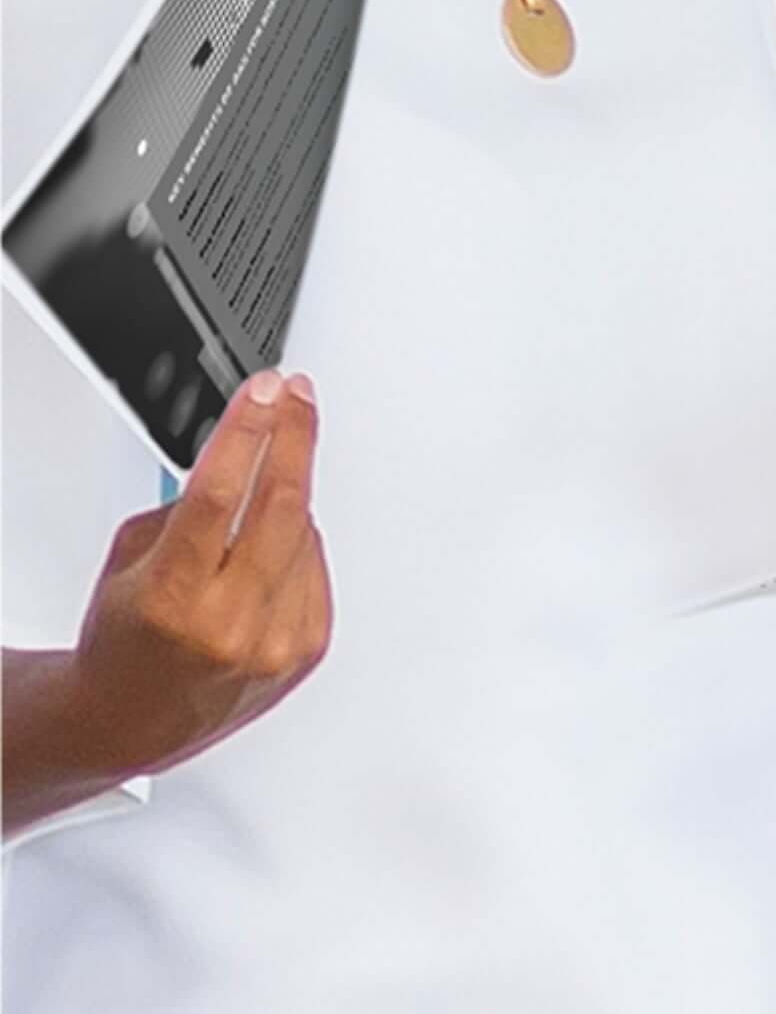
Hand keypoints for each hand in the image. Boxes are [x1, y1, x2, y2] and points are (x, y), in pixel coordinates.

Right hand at [65, 370, 332, 775]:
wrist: (132, 719)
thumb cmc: (124, 640)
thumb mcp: (130, 563)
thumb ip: (184, 509)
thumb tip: (245, 454)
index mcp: (174, 597)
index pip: (218, 495)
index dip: (248, 431)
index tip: (267, 390)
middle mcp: (230, 623)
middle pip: (282, 505)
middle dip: (293, 438)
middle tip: (296, 397)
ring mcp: (274, 640)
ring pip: (305, 532)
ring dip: (285, 504)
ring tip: (250, 514)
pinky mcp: (306, 649)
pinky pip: (316, 567)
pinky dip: (297, 547)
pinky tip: (266, 557)